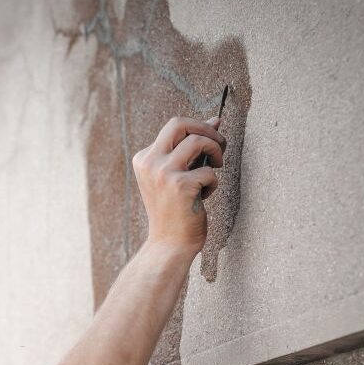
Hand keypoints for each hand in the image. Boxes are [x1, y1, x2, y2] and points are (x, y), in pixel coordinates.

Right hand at [131, 116, 225, 254]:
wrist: (169, 245)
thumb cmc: (176, 210)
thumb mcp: (179, 174)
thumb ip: (192, 147)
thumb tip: (216, 119)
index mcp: (144, 158)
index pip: (174, 127)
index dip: (199, 129)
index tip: (213, 142)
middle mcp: (149, 162)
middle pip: (180, 123)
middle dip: (206, 130)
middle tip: (219, 146)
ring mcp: (162, 173)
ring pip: (197, 141)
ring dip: (215, 151)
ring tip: (215, 168)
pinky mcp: (179, 186)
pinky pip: (208, 171)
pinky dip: (213, 182)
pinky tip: (204, 197)